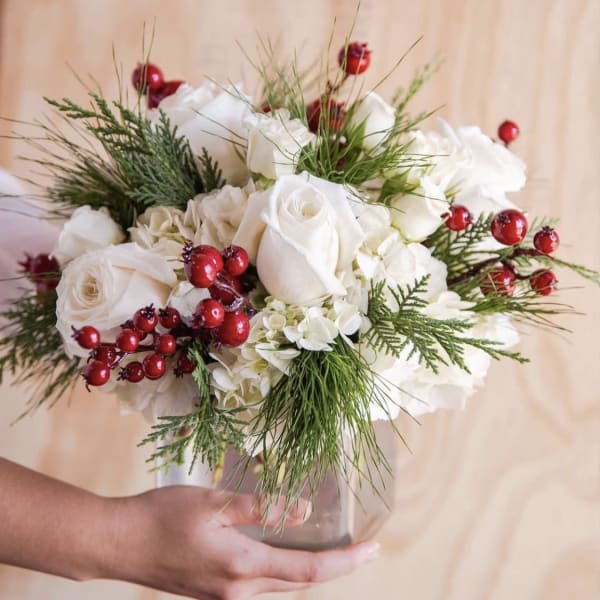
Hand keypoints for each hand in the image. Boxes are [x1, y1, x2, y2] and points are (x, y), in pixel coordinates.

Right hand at [109, 485, 379, 598]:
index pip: (310, 570)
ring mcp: (225, 596)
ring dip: (309, 568)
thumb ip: (263, 507)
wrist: (119, 542)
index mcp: (244, 568)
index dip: (346, 560)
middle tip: (360, 546)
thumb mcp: (216, 503)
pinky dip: (283, 569)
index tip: (373, 548)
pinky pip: (261, 584)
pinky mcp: (213, 592)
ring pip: (281, 585)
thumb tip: (305, 509)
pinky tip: (284, 550)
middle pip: (299, 581)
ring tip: (331, 546)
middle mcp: (239, 591)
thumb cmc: (163, 517)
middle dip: (334, 566)